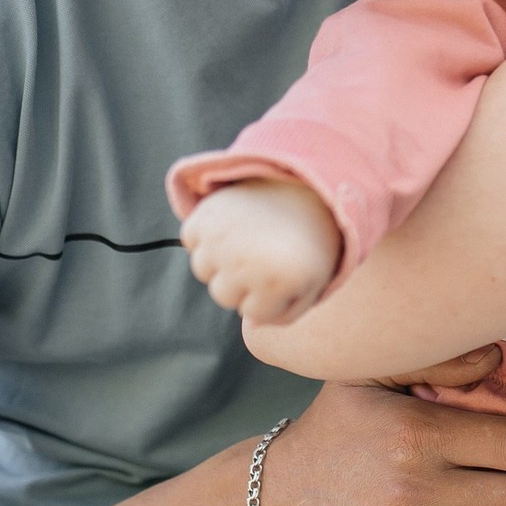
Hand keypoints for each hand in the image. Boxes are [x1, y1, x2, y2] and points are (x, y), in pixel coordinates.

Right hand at [179, 179, 340, 322]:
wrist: (307, 181)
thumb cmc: (312, 236)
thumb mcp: (314, 280)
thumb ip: (286, 313)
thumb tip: (252, 323)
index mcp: (277, 282)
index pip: (250, 313)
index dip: (270, 294)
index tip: (286, 269)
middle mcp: (245, 263)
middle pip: (223, 294)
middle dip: (244, 278)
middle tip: (267, 247)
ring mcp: (221, 239)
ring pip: (203, 269)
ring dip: (221, 256)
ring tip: (250, 232)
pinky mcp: (205, 216)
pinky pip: (191, 239)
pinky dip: (205, 232)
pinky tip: (234, 219)